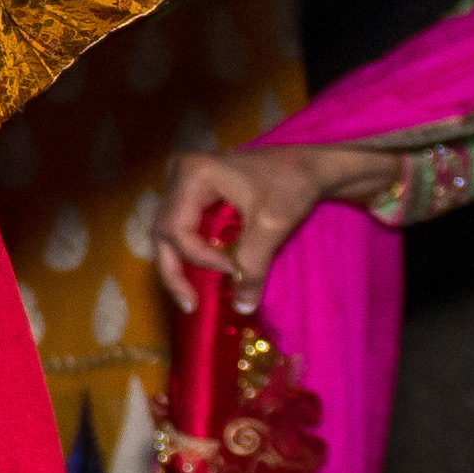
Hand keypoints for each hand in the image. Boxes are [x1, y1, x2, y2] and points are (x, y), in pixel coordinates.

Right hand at [156, 143, 392, 288]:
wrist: (310, 165)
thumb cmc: (291, 185)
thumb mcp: (272, 226)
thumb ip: (253, 265)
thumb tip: (242, 307)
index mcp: (193, 174)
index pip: (178, 228)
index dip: (200, 258)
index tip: (231, 271)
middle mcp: (179, 173)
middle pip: (163, 230)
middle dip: (174, 270)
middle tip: (191, 304)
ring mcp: (183, 179)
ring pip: (167, 230)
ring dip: (178, 263)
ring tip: (191, 294)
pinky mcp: (192, 189)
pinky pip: (180, 225)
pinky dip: (188, 251)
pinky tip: (200, 271)